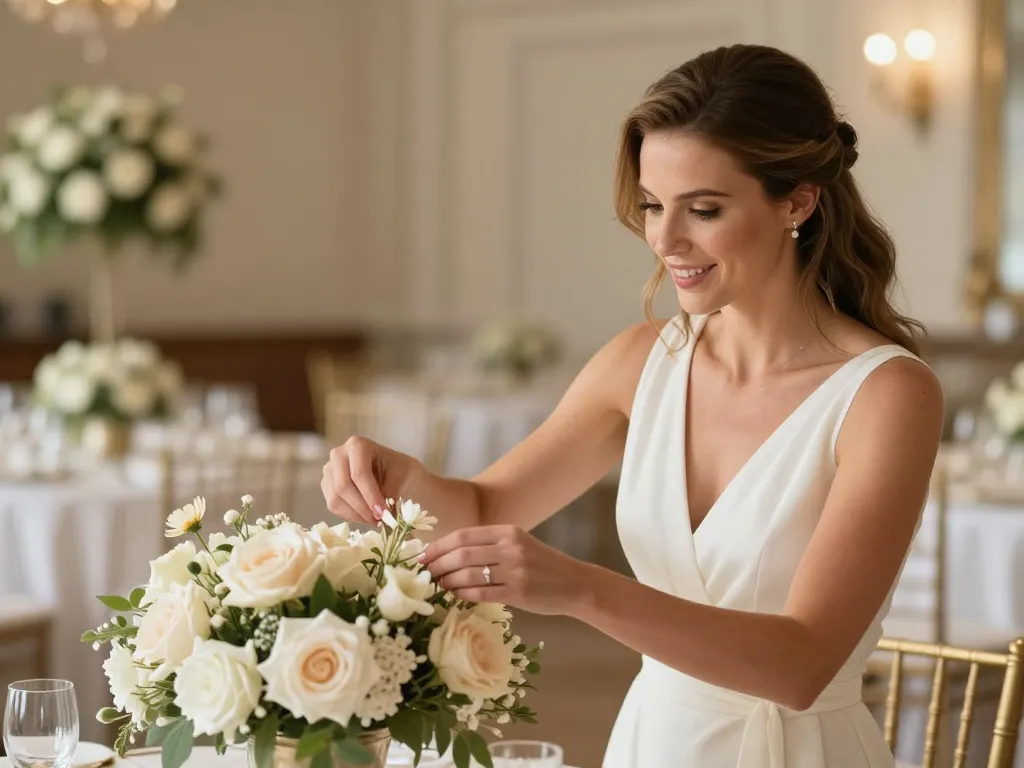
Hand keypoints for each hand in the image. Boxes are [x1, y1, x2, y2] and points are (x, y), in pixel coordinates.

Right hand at [321, 437, 419, 525]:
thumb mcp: (401, 475)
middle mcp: (338, 454)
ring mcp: (329, 470)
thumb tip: (383, 513)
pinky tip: (365, 517)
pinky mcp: (327, 486)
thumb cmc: (397, 469)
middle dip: (362, 508)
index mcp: (357, 445)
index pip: (359, 473)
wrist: (391, 471)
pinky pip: (333, 506)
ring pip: (335, 499)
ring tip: (374, 520)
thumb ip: (390, 492)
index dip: (370, 495)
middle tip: (378, 520)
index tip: (382, 512)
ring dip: (356, 515)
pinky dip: (350, 516)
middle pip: (343, 486)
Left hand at [419, 525, 589, 615]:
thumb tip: (449, 553)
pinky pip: (480, 593)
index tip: (421, 555)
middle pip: (461, 553)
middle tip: (423, 573)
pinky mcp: (518, 592)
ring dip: (446, 580)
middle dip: (436, 564)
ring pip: (467, 573)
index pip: (463, 535)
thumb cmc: (541, 566)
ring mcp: (515, 570)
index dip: (438, 546)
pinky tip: (454, 595)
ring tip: (436, 585)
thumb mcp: (518, 545)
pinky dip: (461, 594)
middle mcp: (510, 547)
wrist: (574, 584)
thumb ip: (489, 546)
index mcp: (507, 531)